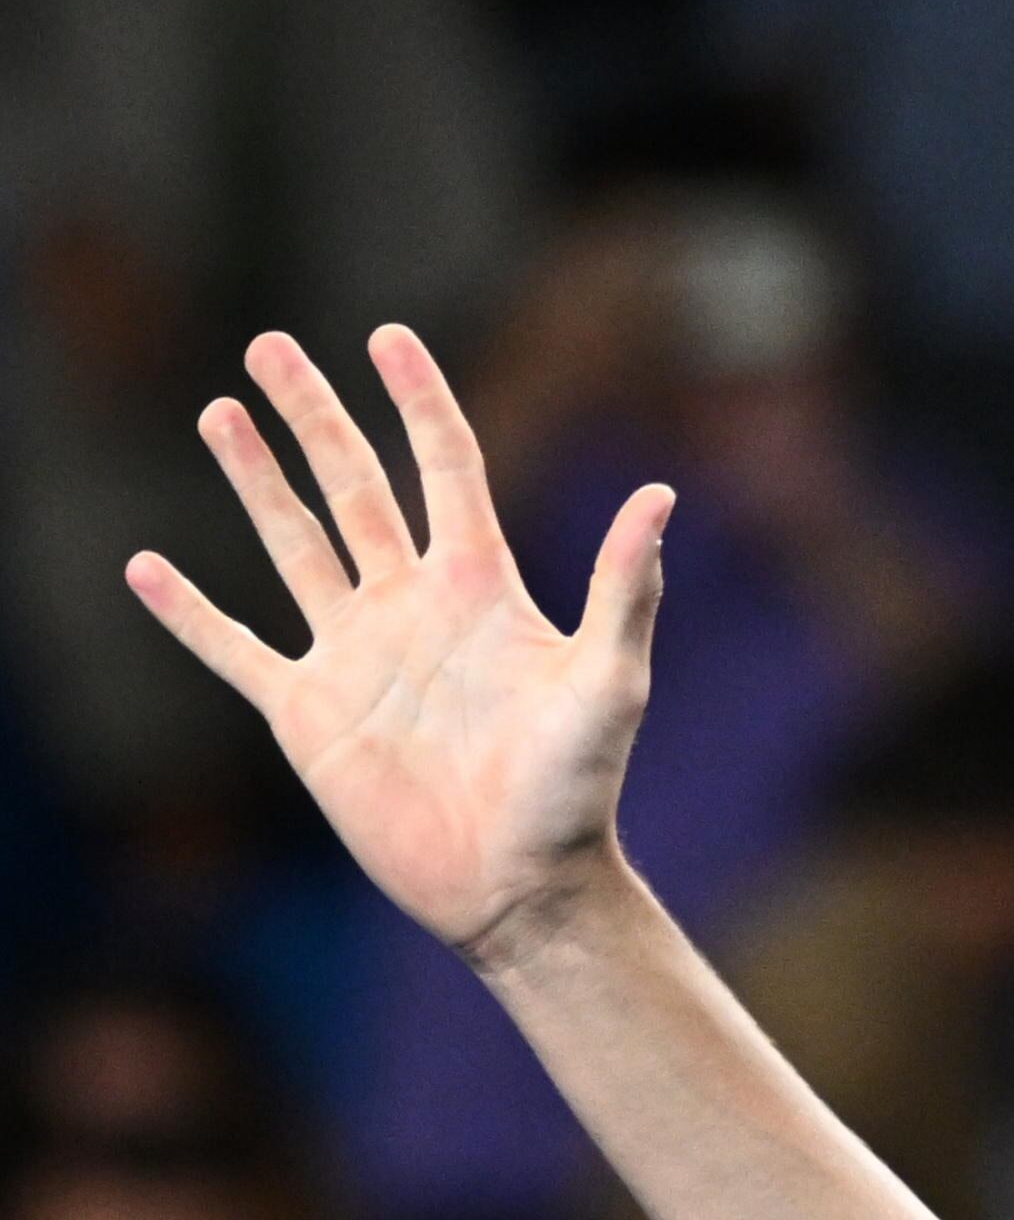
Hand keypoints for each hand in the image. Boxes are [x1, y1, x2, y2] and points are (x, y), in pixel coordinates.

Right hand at [121, 327, 669, 965]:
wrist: (520, 882)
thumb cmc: (577, 787)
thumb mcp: (610, 681)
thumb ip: (625, 588)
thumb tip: (660, 495)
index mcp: (482, 586)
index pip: (445, 466)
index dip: (418, 400)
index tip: (388, 337)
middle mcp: (412, 605)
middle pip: (354, 485)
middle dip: (313, 415)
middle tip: (270, 345)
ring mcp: (355, 653)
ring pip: (292, 543)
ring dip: (254, 479)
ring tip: (219, 412)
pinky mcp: (307, 712)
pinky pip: (235, 648)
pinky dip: (189, 612)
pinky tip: (147, 568)